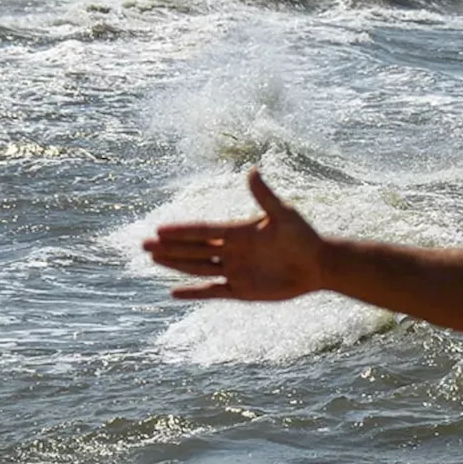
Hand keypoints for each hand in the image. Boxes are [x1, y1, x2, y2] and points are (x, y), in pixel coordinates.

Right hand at [142, 168, 324, 300]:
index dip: (181, 231)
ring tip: (153, 260)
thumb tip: (251, 170)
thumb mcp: (283, 214)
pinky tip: (173, 292)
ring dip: (175, 265)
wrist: (319, 264)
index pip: (203, 231)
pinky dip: (194, 292)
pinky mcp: (242, 291)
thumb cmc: (303, 236)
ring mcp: (235, 271)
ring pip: (198, 268)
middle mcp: (232, 251)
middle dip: (169, 247)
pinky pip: (212, 291)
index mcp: (238, 232)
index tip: (159, 229)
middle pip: (193, 249)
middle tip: (143, 245)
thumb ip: (265, 196)